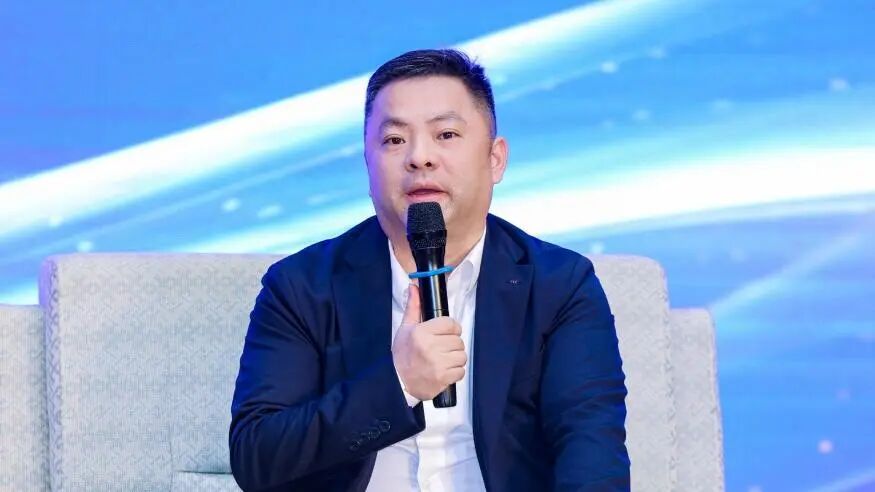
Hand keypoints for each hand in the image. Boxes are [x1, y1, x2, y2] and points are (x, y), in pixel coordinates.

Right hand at [392, 283, 466, 400]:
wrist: (398, 383)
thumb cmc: (402, 355)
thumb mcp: (405, 329)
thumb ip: (413, 307)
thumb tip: (414, 286)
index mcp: (421, 332)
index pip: (451, 324)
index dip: (450, 328)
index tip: (444, 333)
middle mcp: (431, 347)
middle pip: (458, 340)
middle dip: (452, 344)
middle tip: (441, 349)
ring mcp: (438, 364)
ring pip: (462, 355)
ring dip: (455, 358)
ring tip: (442, 360)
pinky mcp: (443, 378)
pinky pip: (461, 371)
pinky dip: (455, 372)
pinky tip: (443, 371)